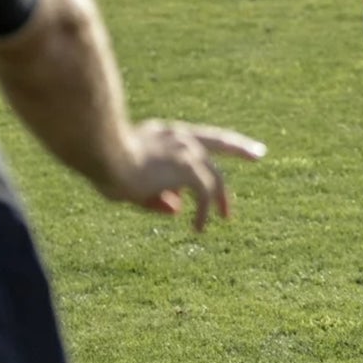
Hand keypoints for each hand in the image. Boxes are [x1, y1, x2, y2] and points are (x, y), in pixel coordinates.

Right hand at [102, 120, 266, 230]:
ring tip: (225, 218)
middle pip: (219, 141)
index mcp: (164, 134)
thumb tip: (177, 209)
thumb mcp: (130, 182)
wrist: (103, 151)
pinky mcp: (187, 167)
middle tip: (259, 153)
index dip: (210, 140)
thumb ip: (154, 195)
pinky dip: (204, 212)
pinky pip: (205, 194)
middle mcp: (180, 137)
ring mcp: (186, 150)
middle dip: (241, 148)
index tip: (227, 142)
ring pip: (214, 176)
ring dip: (220, 199)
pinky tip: (199, 228)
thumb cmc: (104, 163)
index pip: (197, 135)